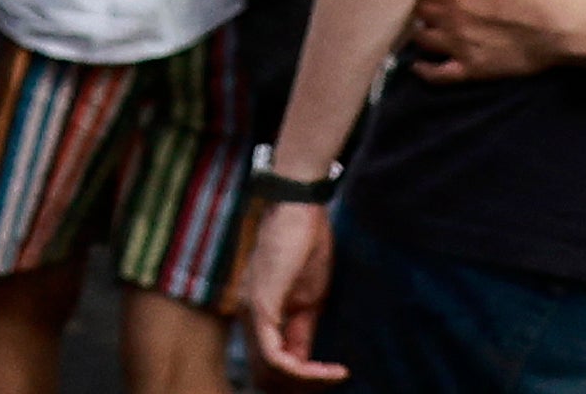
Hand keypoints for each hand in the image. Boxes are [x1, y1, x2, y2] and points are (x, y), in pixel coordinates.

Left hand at [231, 198, 341, 381]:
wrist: (299, 210)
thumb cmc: (306, 247)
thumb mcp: (308, 301)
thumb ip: (301, 333)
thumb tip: (303, 364)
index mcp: (257, 316)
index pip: (271, 365)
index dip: (305, 379)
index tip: (338, 375)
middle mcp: (247, 318)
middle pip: (266, 376)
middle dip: (303, 386)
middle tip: (333, 379)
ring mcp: (251, 313)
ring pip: (269, 372)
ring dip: (306, 382)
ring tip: (334, 376)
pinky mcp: (261, 306)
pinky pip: (275, 357)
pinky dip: (303, 372)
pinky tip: (330, 370)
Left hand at [405, 0, 585, 84]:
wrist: (557, 26)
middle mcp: (449, 19)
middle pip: (419, 11)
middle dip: (418, 5)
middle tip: (420, 3)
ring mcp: (458, 46)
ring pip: (423, 39)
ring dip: (418, 31)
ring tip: (420, 27)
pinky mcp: (472, 69)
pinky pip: (439, 75)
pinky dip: (424, 71)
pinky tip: (417, 65)